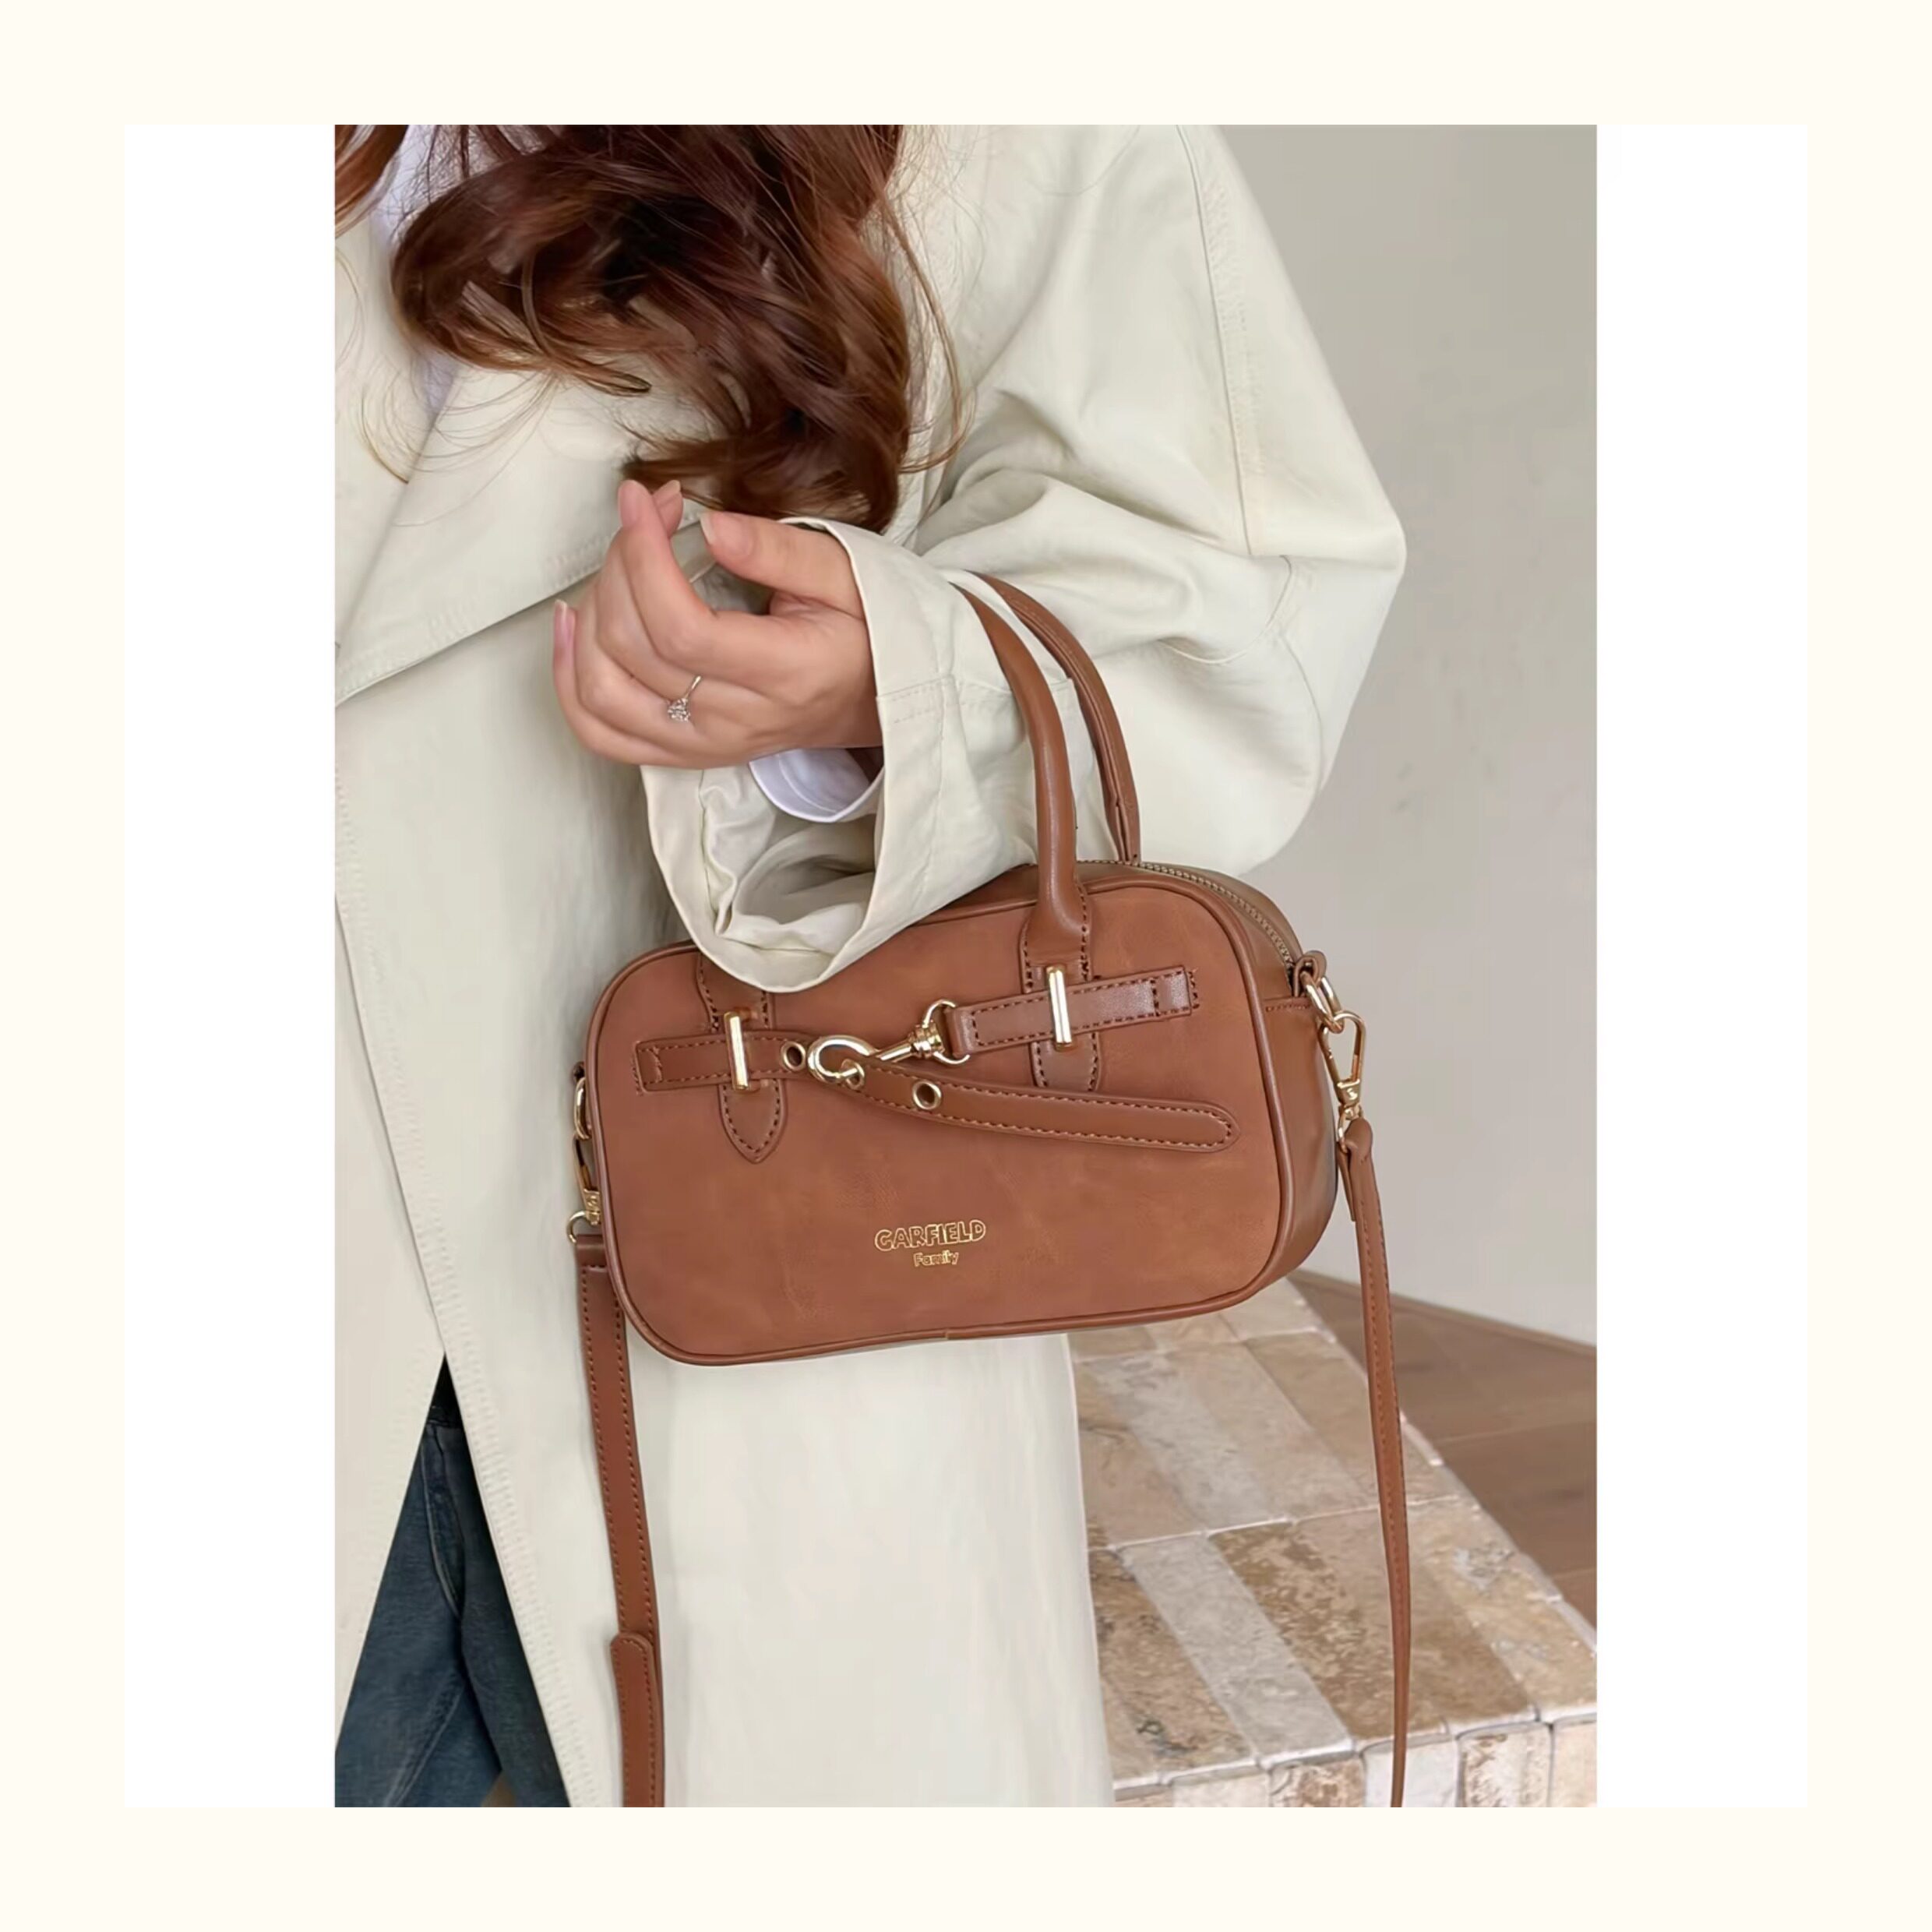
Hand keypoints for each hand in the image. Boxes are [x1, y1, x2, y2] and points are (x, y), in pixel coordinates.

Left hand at [552, 479, 879, 767]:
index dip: (644, 557)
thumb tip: (713, 527)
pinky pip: (598, 731)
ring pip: (601, 690)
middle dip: (619, 563)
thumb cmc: (864, 633)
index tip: (643, 501)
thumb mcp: (847, 574)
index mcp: (784, 675)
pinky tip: (572, 624)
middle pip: (633, 648)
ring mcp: (702, 744)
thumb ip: (781, 550)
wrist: (874, 700)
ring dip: (590, 614)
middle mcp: (735, 721)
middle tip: (644, 515)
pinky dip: (569, 678)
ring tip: (618, 563)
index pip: (682, 628)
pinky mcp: (679, 752)